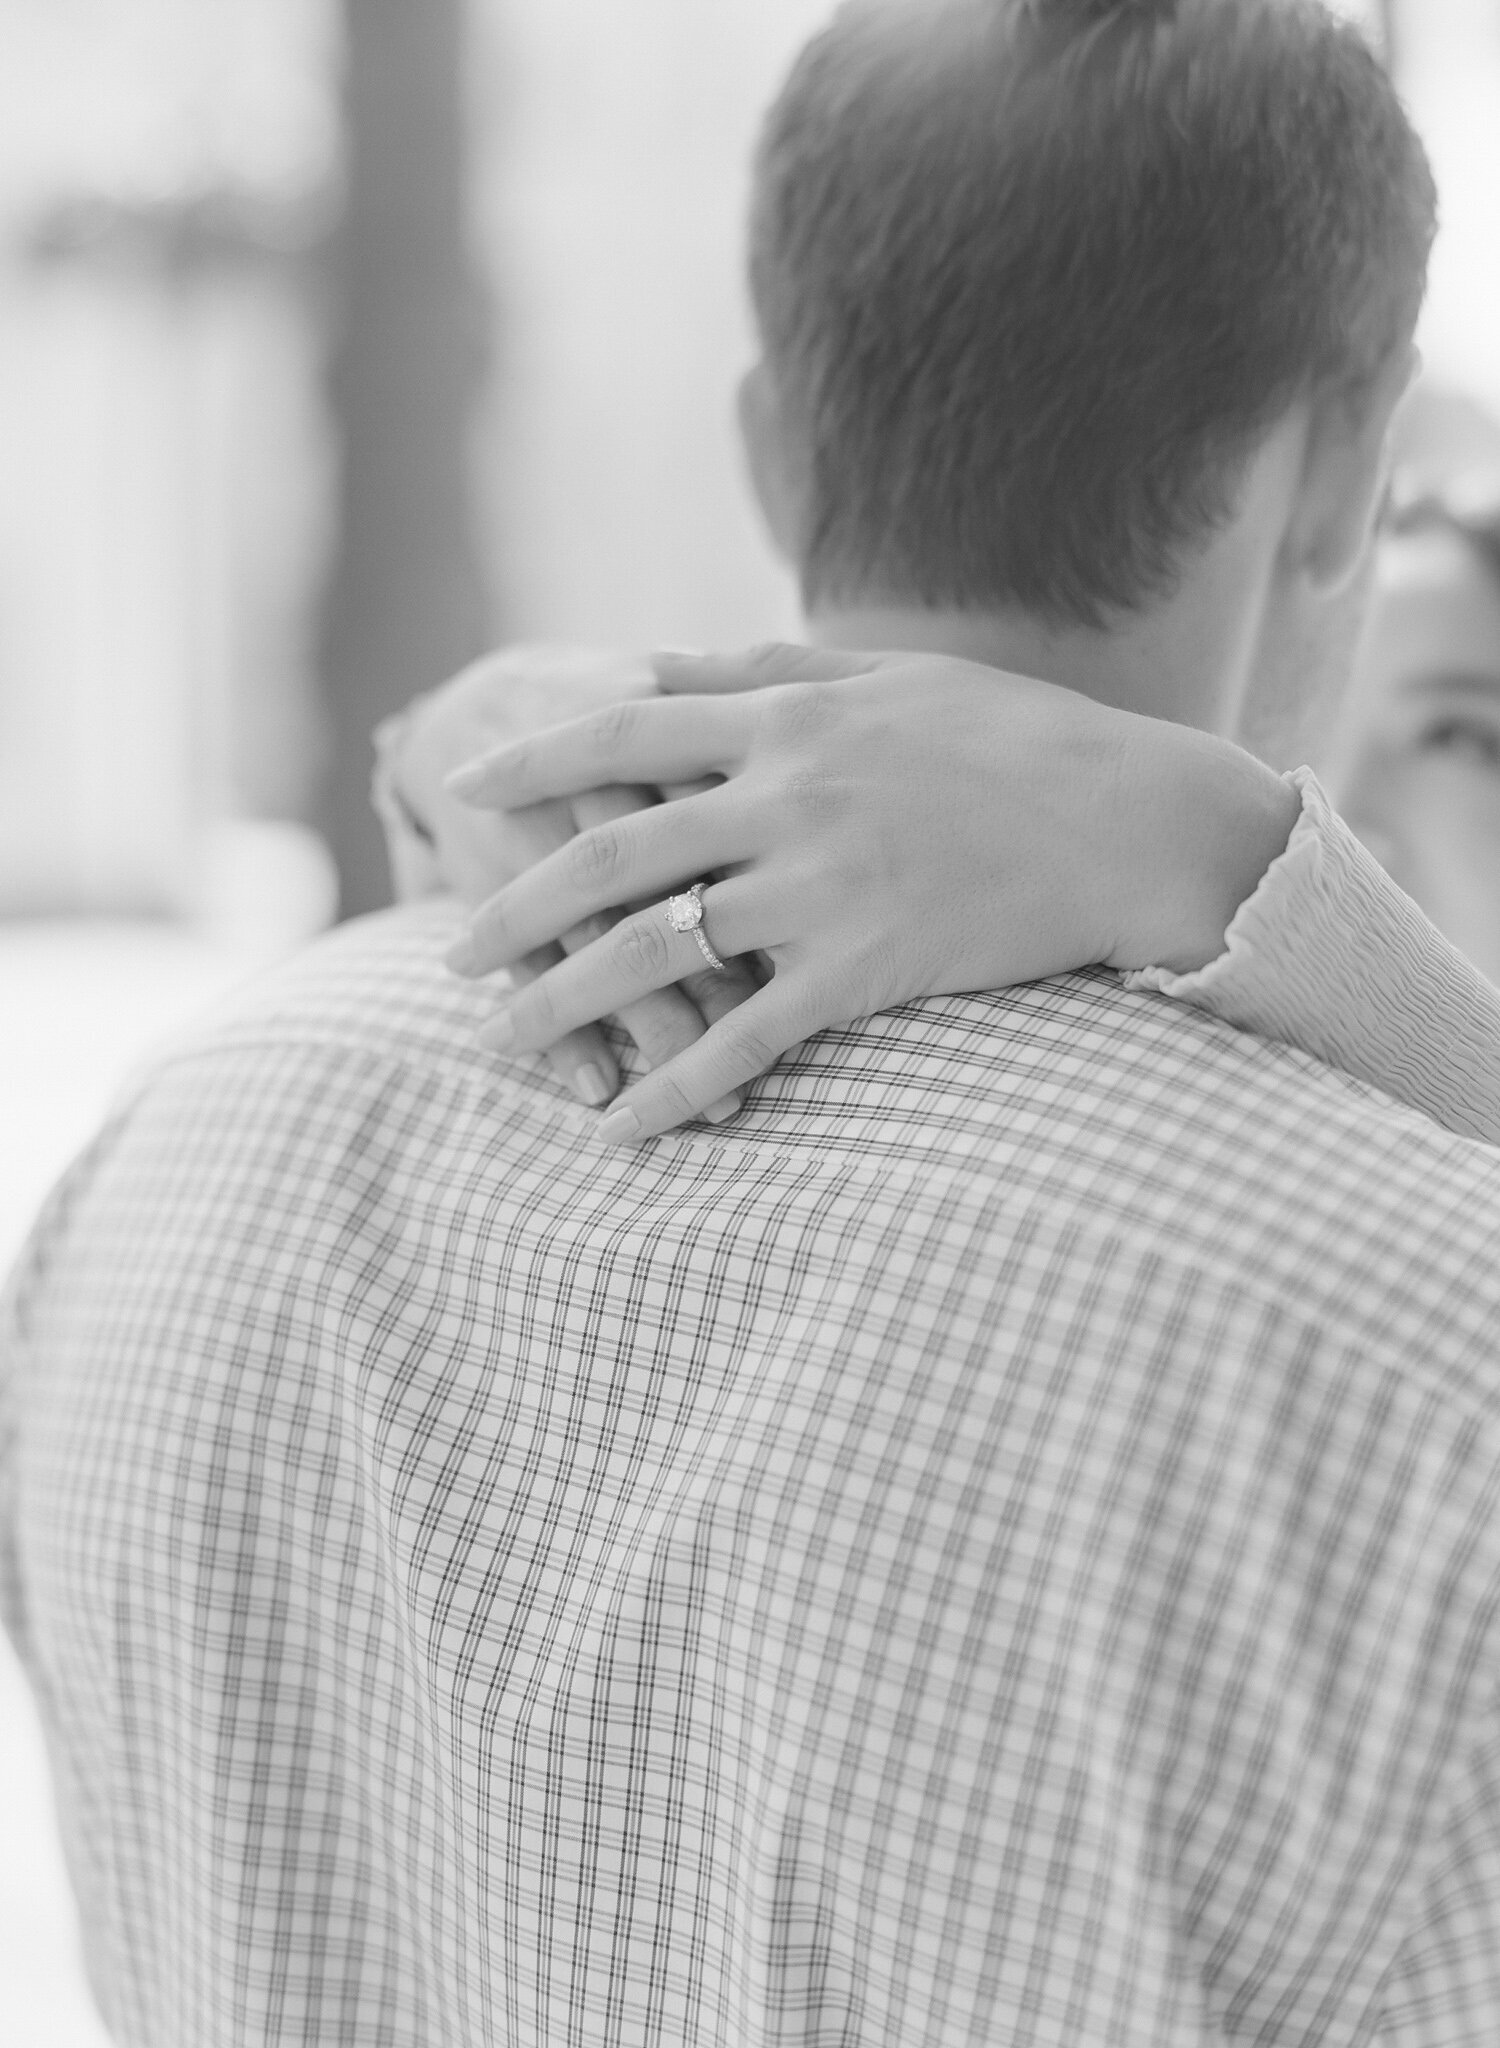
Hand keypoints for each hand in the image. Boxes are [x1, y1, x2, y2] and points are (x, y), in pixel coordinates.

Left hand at [444, 644, 1300, 1140]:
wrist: (1130, 823)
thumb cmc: (1016, 739)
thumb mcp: (888, 677)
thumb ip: (764, 673)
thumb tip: (656, 663)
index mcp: (785, 719)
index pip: (622, 731)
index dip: (533, 762)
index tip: (466, 792)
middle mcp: (785, 797)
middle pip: (611, 856)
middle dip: (515, 910)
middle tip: (451, 960)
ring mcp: (819, 887)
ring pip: (655, 953)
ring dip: (562, 1005)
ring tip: (498, 1044)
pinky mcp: (862, 970)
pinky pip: (743, 1041)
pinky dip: (672, 1088)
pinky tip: (618, 1130)